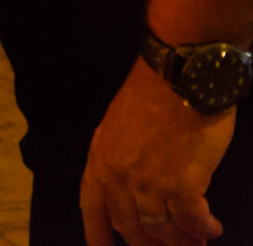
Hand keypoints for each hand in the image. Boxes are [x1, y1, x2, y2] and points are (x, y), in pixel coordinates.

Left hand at [81, 59, 233, 245]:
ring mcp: (149, 183)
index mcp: (99, 160)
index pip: (92, 208)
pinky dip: (202, 230)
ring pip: (161, 230)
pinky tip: (212, 228)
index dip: (98, 235)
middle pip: (129, 226)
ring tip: (196, 244)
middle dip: (148, 244)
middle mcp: (118, 176)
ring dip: (181, 242)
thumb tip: (135, 192)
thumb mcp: (119, 128)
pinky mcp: (182, 184)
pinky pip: (191, 222)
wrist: (179, 76)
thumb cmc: (153, 96)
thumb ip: (120, 160)